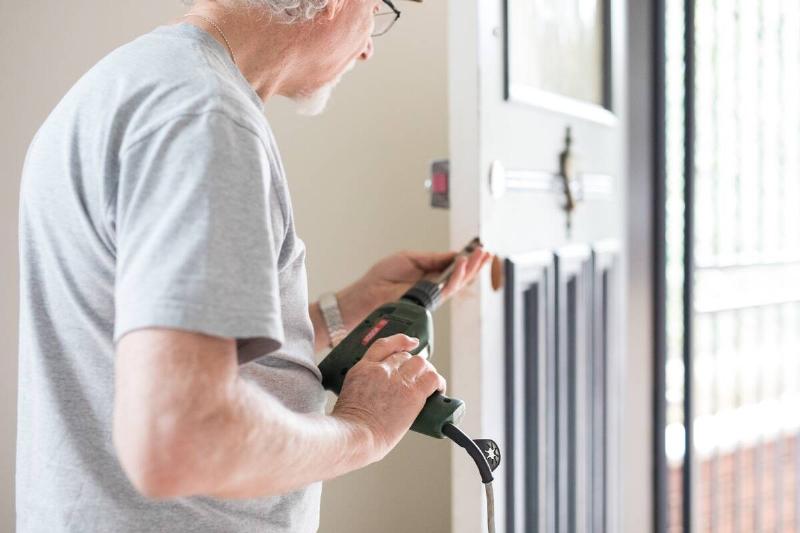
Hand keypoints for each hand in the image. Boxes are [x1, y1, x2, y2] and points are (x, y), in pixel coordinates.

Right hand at [331, 334, 445, 461]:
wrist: (354, 435)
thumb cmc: (348, 428)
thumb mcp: (348, 397)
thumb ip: (364, 390)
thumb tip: (377, 401)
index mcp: (362, 369)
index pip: (384, 345)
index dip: (400, 341)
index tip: (410, 343)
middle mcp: (381, 370)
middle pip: (405, 356)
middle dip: (413, 366)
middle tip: (417, 379)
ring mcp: (397, 379)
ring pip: (420, 363)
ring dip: (426, 372)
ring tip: (429, 385)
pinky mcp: (412, 393)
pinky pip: (432, 379)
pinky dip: (438, 383)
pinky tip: (438, 391)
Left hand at [337, 246, 492, 329]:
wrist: (369, 292)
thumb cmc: (383, 276)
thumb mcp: (411, 258)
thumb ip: (433, 258)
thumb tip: (453, 255)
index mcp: (429, 274)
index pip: (453, 267)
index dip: (467, 259)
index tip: (478, 249)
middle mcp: (433, 286)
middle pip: (460, 277)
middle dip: (475, 265)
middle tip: (486, 253)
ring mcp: (432, 295)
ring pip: (458, 284)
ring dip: (470, 269)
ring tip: (480, 256)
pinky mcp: (428, 301)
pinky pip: (447, 290)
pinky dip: (457, 277)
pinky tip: (464, 266)